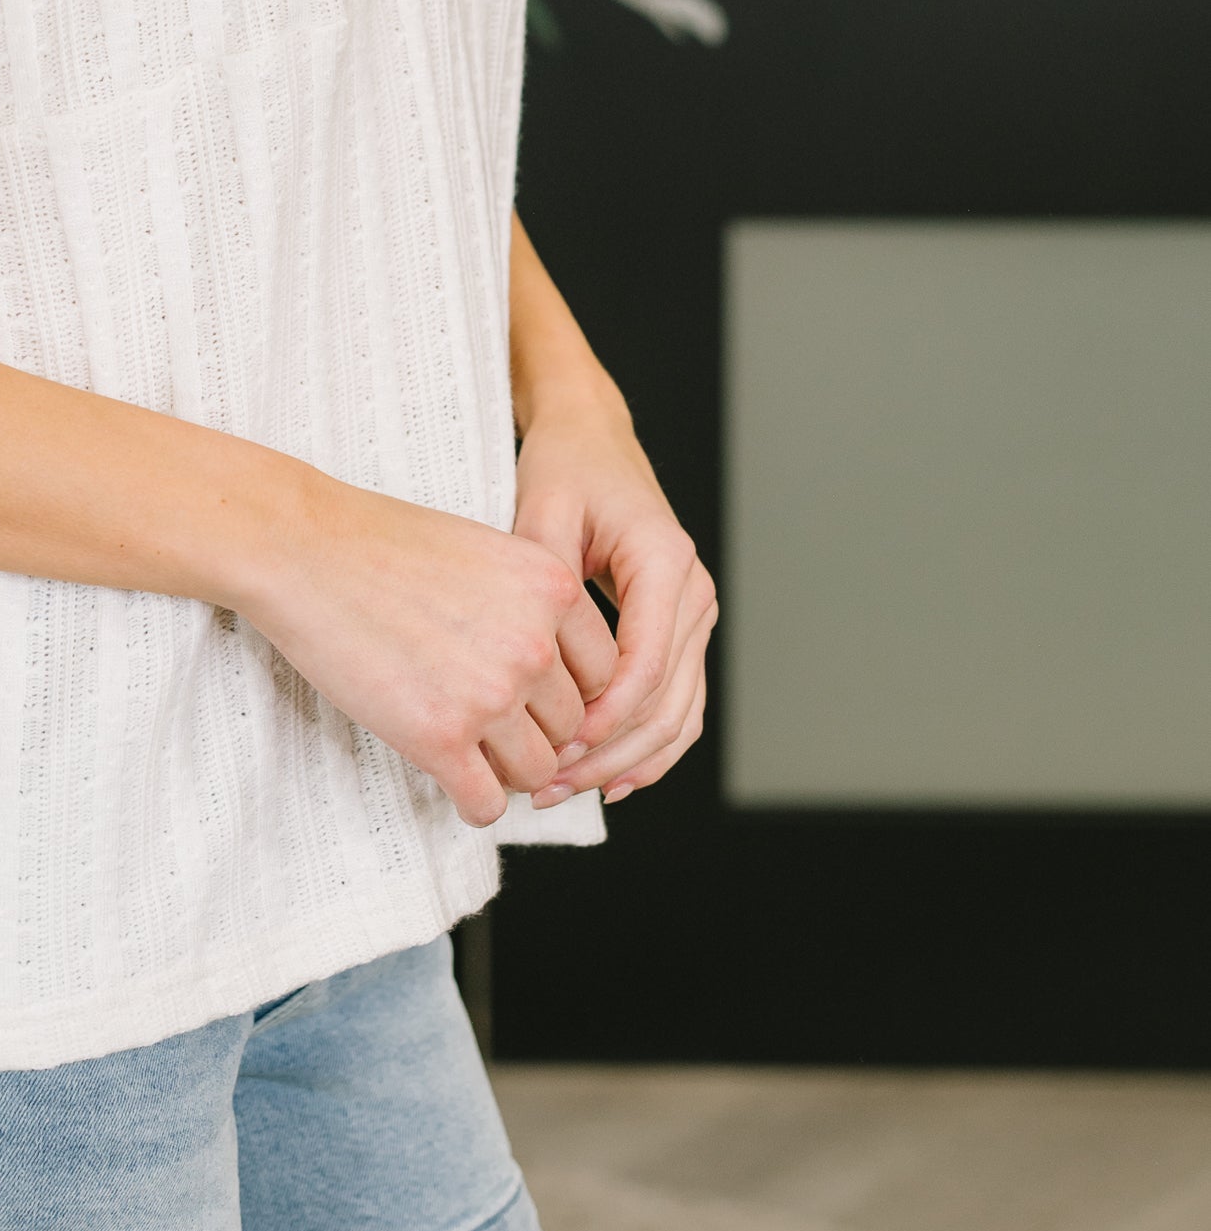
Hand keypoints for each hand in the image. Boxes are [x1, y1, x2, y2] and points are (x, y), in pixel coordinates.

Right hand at [237, 489, 620, 829]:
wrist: (304, 550)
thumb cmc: (383, 543)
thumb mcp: (487, 552)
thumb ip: (532, 606)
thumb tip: (555, 670)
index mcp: (554, 590)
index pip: (605, 674)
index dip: (569, 691)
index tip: (536, 696)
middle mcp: (534, 646)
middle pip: (573, 727)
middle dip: (538, 732)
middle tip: (496, 727)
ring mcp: (489, 696)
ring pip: (537, 771)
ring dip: (509, 770)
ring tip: (472, 752)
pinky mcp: (438, 738)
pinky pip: (487, 802)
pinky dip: (476, 803)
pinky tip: (453, 782)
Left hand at [511, 389, 715, 807]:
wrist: (592, 441)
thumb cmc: (567, 468)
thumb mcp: (544, 508)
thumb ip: (544, 576)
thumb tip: (536, 652)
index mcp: (665, 564)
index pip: (647, 665)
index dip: (606, 719)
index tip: (559, 750)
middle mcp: (694, 594)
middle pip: (667, 702)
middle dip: (609, 753)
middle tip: (548, 785)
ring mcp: (694, 617)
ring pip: (678, 714)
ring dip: (625, 761)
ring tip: (564, 789)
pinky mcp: (680, 633)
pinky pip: (676, 705)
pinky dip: (645, 747)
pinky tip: (604, 779)